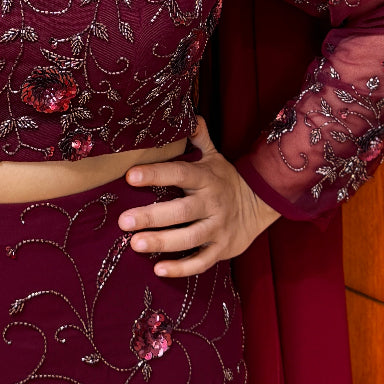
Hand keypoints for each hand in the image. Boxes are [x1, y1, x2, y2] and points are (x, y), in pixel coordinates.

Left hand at [117, 116, 280, 277]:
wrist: (260, 204)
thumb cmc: (225, 179)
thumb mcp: (214, 156)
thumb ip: (199, 137)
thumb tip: (188, 114)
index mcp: (206, 178)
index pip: (179, 173)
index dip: (156, 174)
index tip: (130, 176)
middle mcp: (212, 203)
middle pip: (180, 211)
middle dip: (151, 216)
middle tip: (123, 222)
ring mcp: (218, 228)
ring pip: (189, 238)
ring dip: (162, 242)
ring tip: (135, 244)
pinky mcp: (221, 249)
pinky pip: (201, 262)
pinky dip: (181, 268)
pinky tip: (158, 269)